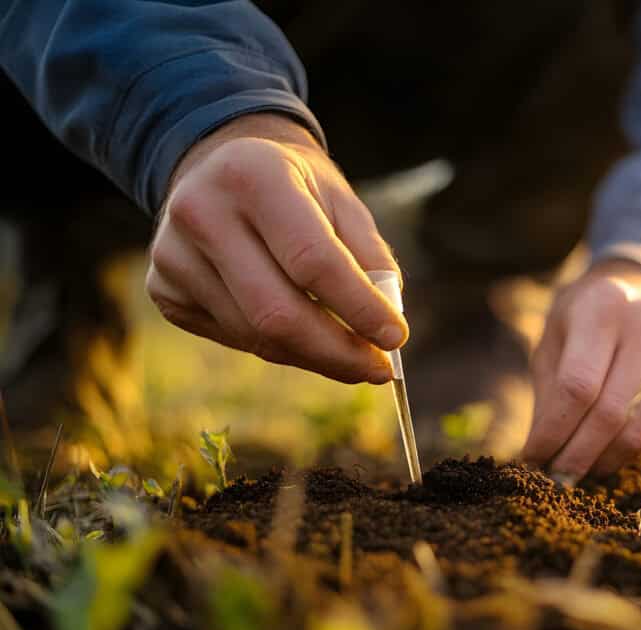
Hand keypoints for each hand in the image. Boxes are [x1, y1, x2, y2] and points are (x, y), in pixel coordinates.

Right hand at [146, 113, 406, 383]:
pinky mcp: (163, 289)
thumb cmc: (296, 187)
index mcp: (253, 175)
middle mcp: (201, 211)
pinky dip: (280, 347)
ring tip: (352, 357)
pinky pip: (235, 338)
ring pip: (256, 336)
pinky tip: (303, 335)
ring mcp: (172, 254)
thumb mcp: (340, 200)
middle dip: (337, 352)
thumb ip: (369, 257)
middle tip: (378, 369)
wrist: (223, 167)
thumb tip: (386, 328)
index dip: (358, 307)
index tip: (396, 338)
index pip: (312, 260)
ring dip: (314, 357)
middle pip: (277, 312)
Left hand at [521, 260, 640, 482]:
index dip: (554, 432)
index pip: (577, 386)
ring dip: (611, 461)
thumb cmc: (579, 329)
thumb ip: (548, 398)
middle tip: (559, 478)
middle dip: (579, 456)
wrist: (633, 295)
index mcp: (603, 306)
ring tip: (587, 465)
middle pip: (613, 414)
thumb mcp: (551, 347)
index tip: (534, 459)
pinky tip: (627, 445)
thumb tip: (541, 457)